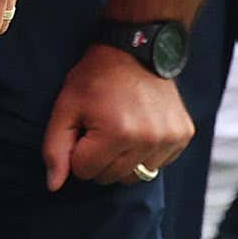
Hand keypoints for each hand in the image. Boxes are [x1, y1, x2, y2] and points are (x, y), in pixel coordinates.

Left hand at [41, 43, 192, 191]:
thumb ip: (55, 150)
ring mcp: (170, 137)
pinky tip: (141, 131)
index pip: (85, 171)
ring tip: (122, 131)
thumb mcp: (65, 109)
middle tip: (102, 128)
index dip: (78, 151)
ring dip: (124, 160)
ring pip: (135, 175)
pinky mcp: (184, 135)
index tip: (85, 129)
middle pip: (111, 176)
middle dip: (100, 158)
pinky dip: (146, 154)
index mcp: (116, 133)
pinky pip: (158, 164)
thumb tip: (53, 186)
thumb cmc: (96, 80)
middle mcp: (148, 139)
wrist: (137, 52)